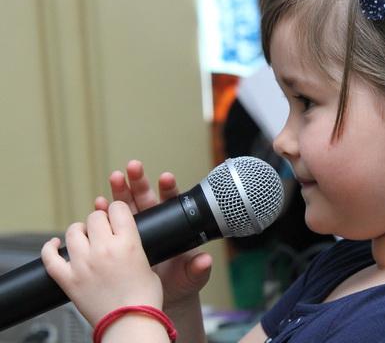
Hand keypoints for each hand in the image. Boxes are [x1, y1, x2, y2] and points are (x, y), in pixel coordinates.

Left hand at [41, 202, 162, 325]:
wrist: (130, 324)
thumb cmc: (143, 299)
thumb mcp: (148, 264)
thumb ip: (134, 247)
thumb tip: (125, 238)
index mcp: (127, 243)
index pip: (118, 209)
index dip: (118, 210)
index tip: (118, 215)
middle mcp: (103, 249)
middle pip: (94, 217)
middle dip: (100, 220)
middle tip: (104, 229)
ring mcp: (83, 263)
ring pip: (72, 232)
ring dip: (79, 231)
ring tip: (85, 236)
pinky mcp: (68, 279)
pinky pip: (49, 257)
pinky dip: (50, 248)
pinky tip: (55, 244)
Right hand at [94, 160, 212, 309]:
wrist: (160, 296)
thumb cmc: (179, 281)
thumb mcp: (190, 277)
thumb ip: (197, 269)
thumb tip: (205, 261)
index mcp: (173, 224)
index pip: (171, 202)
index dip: (168, 188)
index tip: (165, 178)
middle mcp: (154, 221)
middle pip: (145, 196)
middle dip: (139, 181)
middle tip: (134, 167)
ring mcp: (135, 227)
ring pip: (126, 204)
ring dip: (119, 190)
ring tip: (115, 177)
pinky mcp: (119, 237)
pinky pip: (110, 222)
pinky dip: (104, 212)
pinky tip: (99, 203)